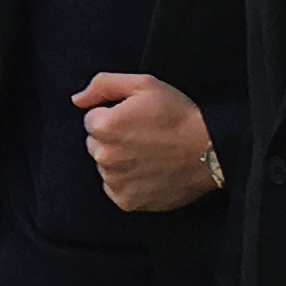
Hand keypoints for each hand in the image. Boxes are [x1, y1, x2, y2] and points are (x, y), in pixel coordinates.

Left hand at [72, 73, 216, 211]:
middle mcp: (104, 156)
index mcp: (105, 126)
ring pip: (106, 167)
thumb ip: (103, 85)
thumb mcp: (143, 84)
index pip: (92, 120)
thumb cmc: (178, 115)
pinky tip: (149, 171)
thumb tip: (77, 100)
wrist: (209, 150)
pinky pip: (116, 189)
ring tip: (150, 154)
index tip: (136, 119)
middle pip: (96, 145)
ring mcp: (115, 181)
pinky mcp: (127, 201)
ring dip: (120, 161)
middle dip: (113, 139)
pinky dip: (128, 182)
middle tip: (144, 136)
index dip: (114, 116)